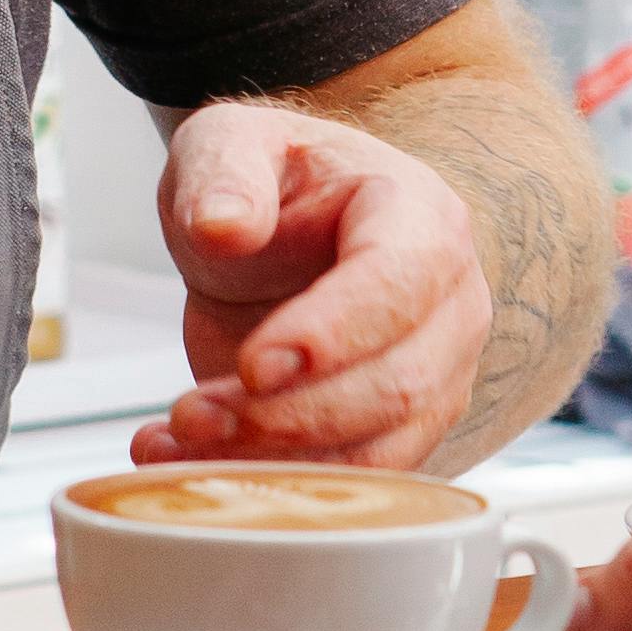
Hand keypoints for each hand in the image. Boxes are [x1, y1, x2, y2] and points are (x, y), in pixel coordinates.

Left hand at [138, 102, 491, 470]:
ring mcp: (437, 376)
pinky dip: (272, 486)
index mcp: (420, 218)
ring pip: (380, 450)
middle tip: (193, 413)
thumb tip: (223, 225)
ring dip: (276, 462)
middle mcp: (450, 304)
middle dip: (288, 414)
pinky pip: (354, 484)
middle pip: (396, 384)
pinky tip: (190, 465)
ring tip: (181, 440)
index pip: (397, 283)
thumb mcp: (228, 144)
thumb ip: (224, 172)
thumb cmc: (274, 184)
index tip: (253, 364)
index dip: (331, 332)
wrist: (287, 237)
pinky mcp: (403, 433)